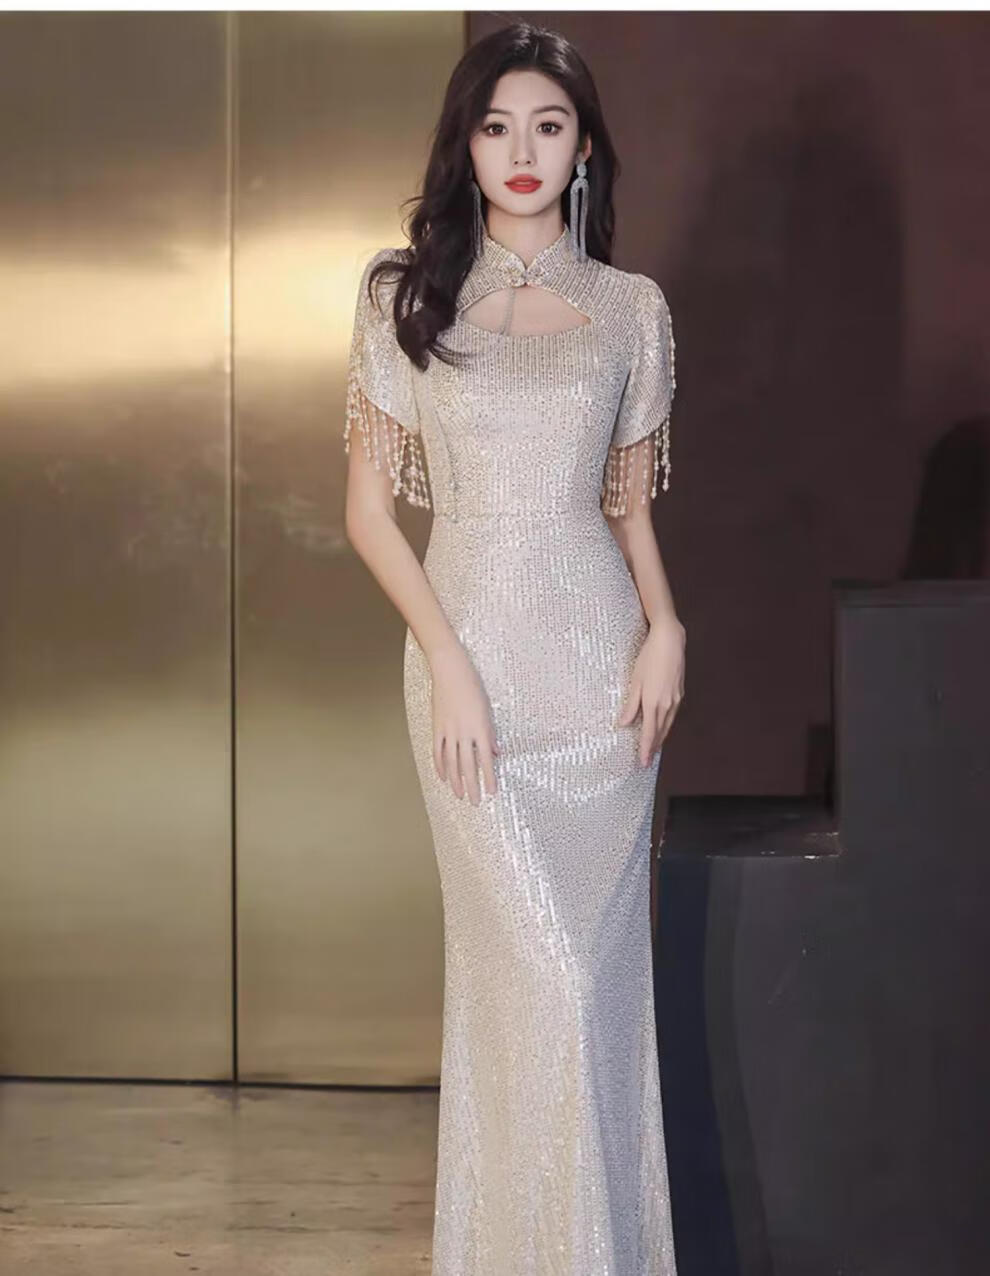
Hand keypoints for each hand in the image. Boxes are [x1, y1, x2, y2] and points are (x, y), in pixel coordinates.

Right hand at [429, 643, 499, 805]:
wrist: (450, 670)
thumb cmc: (472, 686)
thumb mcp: (487, 709)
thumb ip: (490, 733)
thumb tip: (496, 752)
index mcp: (480, 728)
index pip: (485, 759)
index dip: (488, 777)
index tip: (491, 792)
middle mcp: (463, 732)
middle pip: (467, 765)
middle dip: (472, 785)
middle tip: (475, 802)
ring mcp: (448, 730)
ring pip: (451, 762)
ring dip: (456, 781)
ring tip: (459, 795)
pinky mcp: (437, 727)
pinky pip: (437, 751)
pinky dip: (440, 766)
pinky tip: (443, 777)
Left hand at [616, 615, 685, 765]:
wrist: (670, 642)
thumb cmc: (650, 658)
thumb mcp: (635, 682)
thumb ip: (630, 705)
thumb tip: (623, 723)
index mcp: (654, 703)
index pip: (649, 733)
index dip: (646, 750)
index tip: (643, 762)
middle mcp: (667, 705)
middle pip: (660, 732)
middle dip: (653, 747)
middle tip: (647, 759)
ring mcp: (676, 699)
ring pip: (668, 724)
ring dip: (661, 737)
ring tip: (654, 747)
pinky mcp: (680, 693)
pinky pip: (672, 715)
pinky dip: (666, 724)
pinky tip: (662, 725)